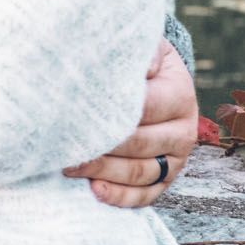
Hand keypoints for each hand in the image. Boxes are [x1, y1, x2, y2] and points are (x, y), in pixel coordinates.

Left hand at [64, 38, 197, 208]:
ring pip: (141, 173)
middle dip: (99, 146)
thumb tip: (129, 64)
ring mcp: (177, 157)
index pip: (144, 108)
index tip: (73, 114)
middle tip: (60, 145)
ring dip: (103, 172)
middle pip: (139, 144)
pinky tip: (94, 191)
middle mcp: (184, 129)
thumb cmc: (138, 63)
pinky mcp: (167, 178)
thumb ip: (133, 51)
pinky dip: (120, 197)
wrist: (155, 81)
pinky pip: (146, 194)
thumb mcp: (141, 47)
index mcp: (178, 93)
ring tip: (67, 167)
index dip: (108, 113)